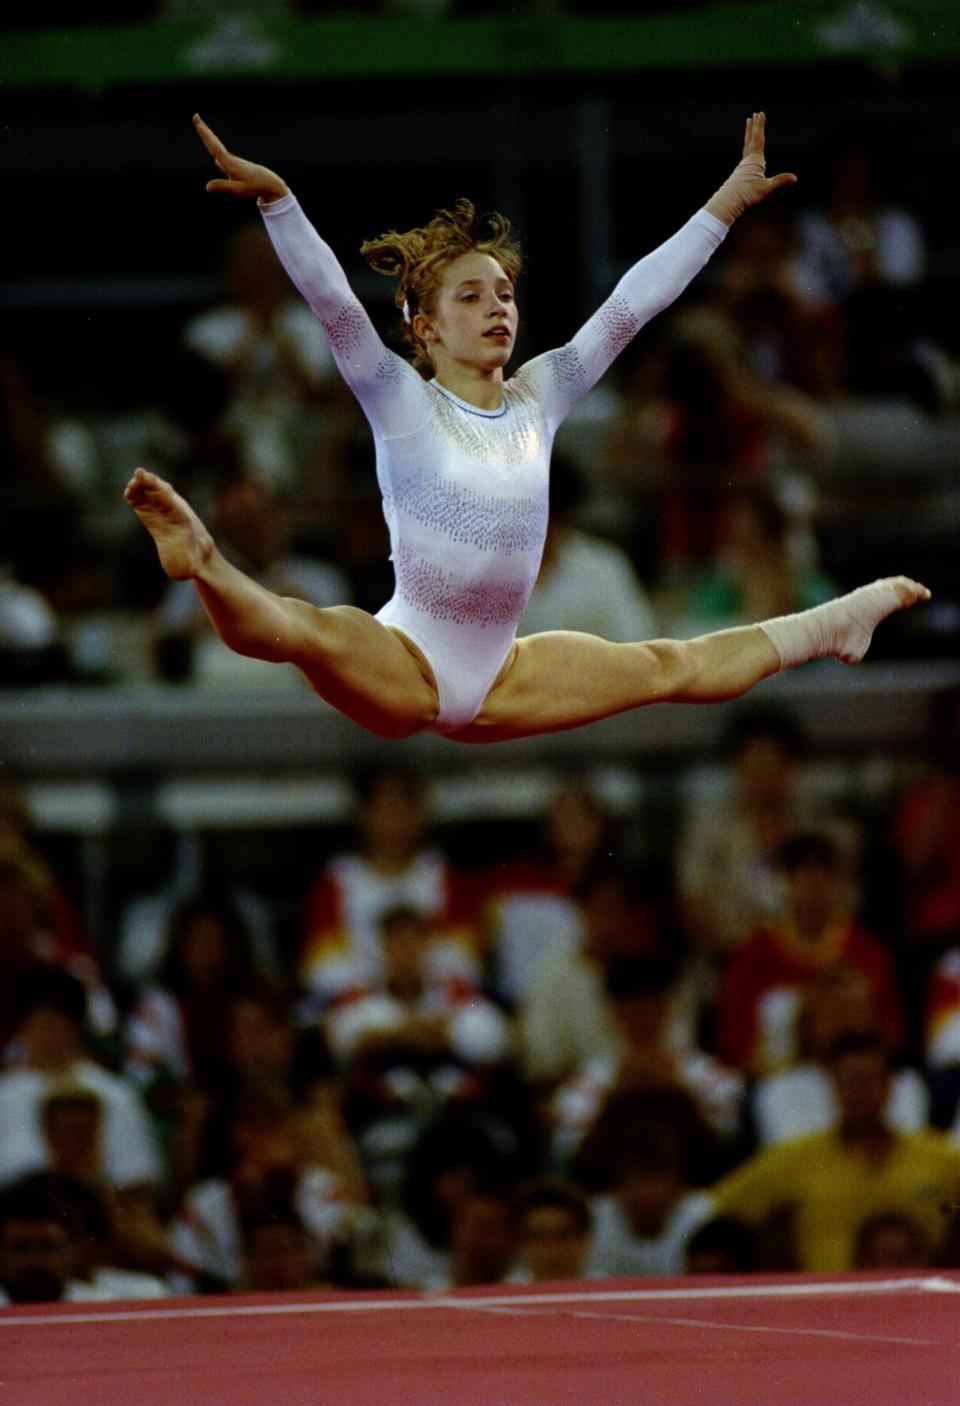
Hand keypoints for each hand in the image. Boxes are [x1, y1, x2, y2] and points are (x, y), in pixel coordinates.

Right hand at [193, 113, 288, 202]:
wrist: (268, 182)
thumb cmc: (253, 186)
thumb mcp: (237, 190)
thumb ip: (222, 186)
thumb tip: (206, 187)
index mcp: (230, 163)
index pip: (215, 148)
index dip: (207, 138)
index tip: (200, 125)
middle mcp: (229, 158)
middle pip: (214, 142)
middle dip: (204, 130)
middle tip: (195, 115)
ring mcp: (231, 159)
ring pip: (216, 145)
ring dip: (207, 135)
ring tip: (200, 125)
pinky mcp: (233, 162)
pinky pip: (219, 151)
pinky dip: (212, 143)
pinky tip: (210, 142)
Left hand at [706, 112, 796, 226]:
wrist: (729, 202)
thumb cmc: (747, 194)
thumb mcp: (766, 187)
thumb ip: (780, 181)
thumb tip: (794, 178)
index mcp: (755, 160)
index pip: (758, 138)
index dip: (760, 126)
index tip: (760, 113)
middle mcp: (748, 160)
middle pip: (750, 139)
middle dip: (753, 127)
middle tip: (753, 115)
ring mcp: (743, 166)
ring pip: (746, 146)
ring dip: (749, 135)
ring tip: (749, 126)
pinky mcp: (740, 172)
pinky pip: (745, 155)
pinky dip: (748, 147)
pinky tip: (749, 151)